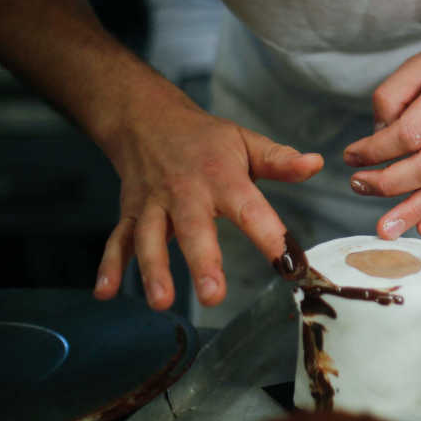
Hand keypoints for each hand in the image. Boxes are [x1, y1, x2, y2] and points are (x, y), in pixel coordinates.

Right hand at [93, 98, 322, 309]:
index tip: (290, 265)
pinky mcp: (129, 214)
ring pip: (149, 238)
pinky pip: (117, 241)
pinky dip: (109, 266)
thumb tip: (316, 164)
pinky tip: (104, 293)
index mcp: (222, 179)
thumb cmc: (205, 139)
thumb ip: (280, 160)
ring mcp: (153, 205)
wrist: (146, 118)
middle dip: (202, 261)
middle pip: (192, 229)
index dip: (270, 237)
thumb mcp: (246, 142)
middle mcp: (186, 194)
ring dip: (153, 270)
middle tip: (213, 294)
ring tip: (161, 302)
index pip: (250, 209)